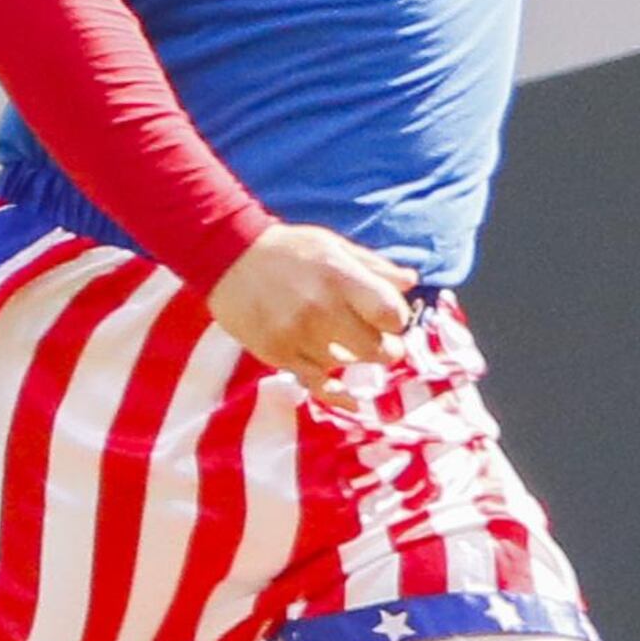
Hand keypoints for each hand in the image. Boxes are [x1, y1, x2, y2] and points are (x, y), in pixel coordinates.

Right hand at [208, 225, 416, 410]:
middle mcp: (322, 308)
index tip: (391, 320)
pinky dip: (335, 389)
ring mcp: (298, 334)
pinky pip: (317, 383)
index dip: (398, 321)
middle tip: (381, 344)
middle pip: (376, 349)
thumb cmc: (288, 250)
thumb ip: (374, 267)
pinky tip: (348, 395)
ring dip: (354, 360)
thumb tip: (412, 282)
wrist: (227, 257)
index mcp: (340, 277)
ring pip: (347, 366)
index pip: (391, 314)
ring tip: (348, 346)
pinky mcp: (277, 354)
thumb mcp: (333, 246)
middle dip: (386, 348)